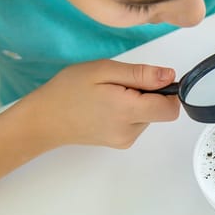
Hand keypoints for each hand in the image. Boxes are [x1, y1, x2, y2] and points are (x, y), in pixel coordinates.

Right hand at [16, 59, 179, 148]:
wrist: (44, 119)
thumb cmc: (69, 90)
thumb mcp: (104, 71)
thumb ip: (140, 74)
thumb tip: (170, 76)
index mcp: (128, 112)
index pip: (171, 108)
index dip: (169, 90)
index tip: (151, 78)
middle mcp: (131, 132)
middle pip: (161, 111)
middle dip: (149, 93)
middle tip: (120, 84)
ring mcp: (125, 140)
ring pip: (150, 116)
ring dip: (139, 102)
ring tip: (110, 94)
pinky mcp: (120, 143)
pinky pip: (138, 123)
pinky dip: (130, 111)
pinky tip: (108, 105)